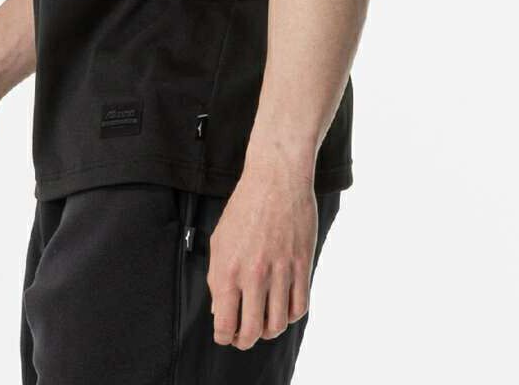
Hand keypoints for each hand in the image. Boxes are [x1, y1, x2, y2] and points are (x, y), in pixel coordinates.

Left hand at [206, 163, 317, 348]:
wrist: (275, 179)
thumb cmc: (244, 207)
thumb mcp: (219, 240)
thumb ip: (217, 277)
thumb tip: (220, 310)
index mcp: (228, 269)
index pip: (224, 324)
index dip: (224, 337)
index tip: (226, 335)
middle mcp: (253, 274)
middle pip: (251, 331)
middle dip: (245, 341)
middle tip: (244, 336)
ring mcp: (279, 272)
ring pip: (277, 324)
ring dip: (269, 331)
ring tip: (264, 323)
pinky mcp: (301, 266)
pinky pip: (299, 307)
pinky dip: (291, 316)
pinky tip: (283, 307)